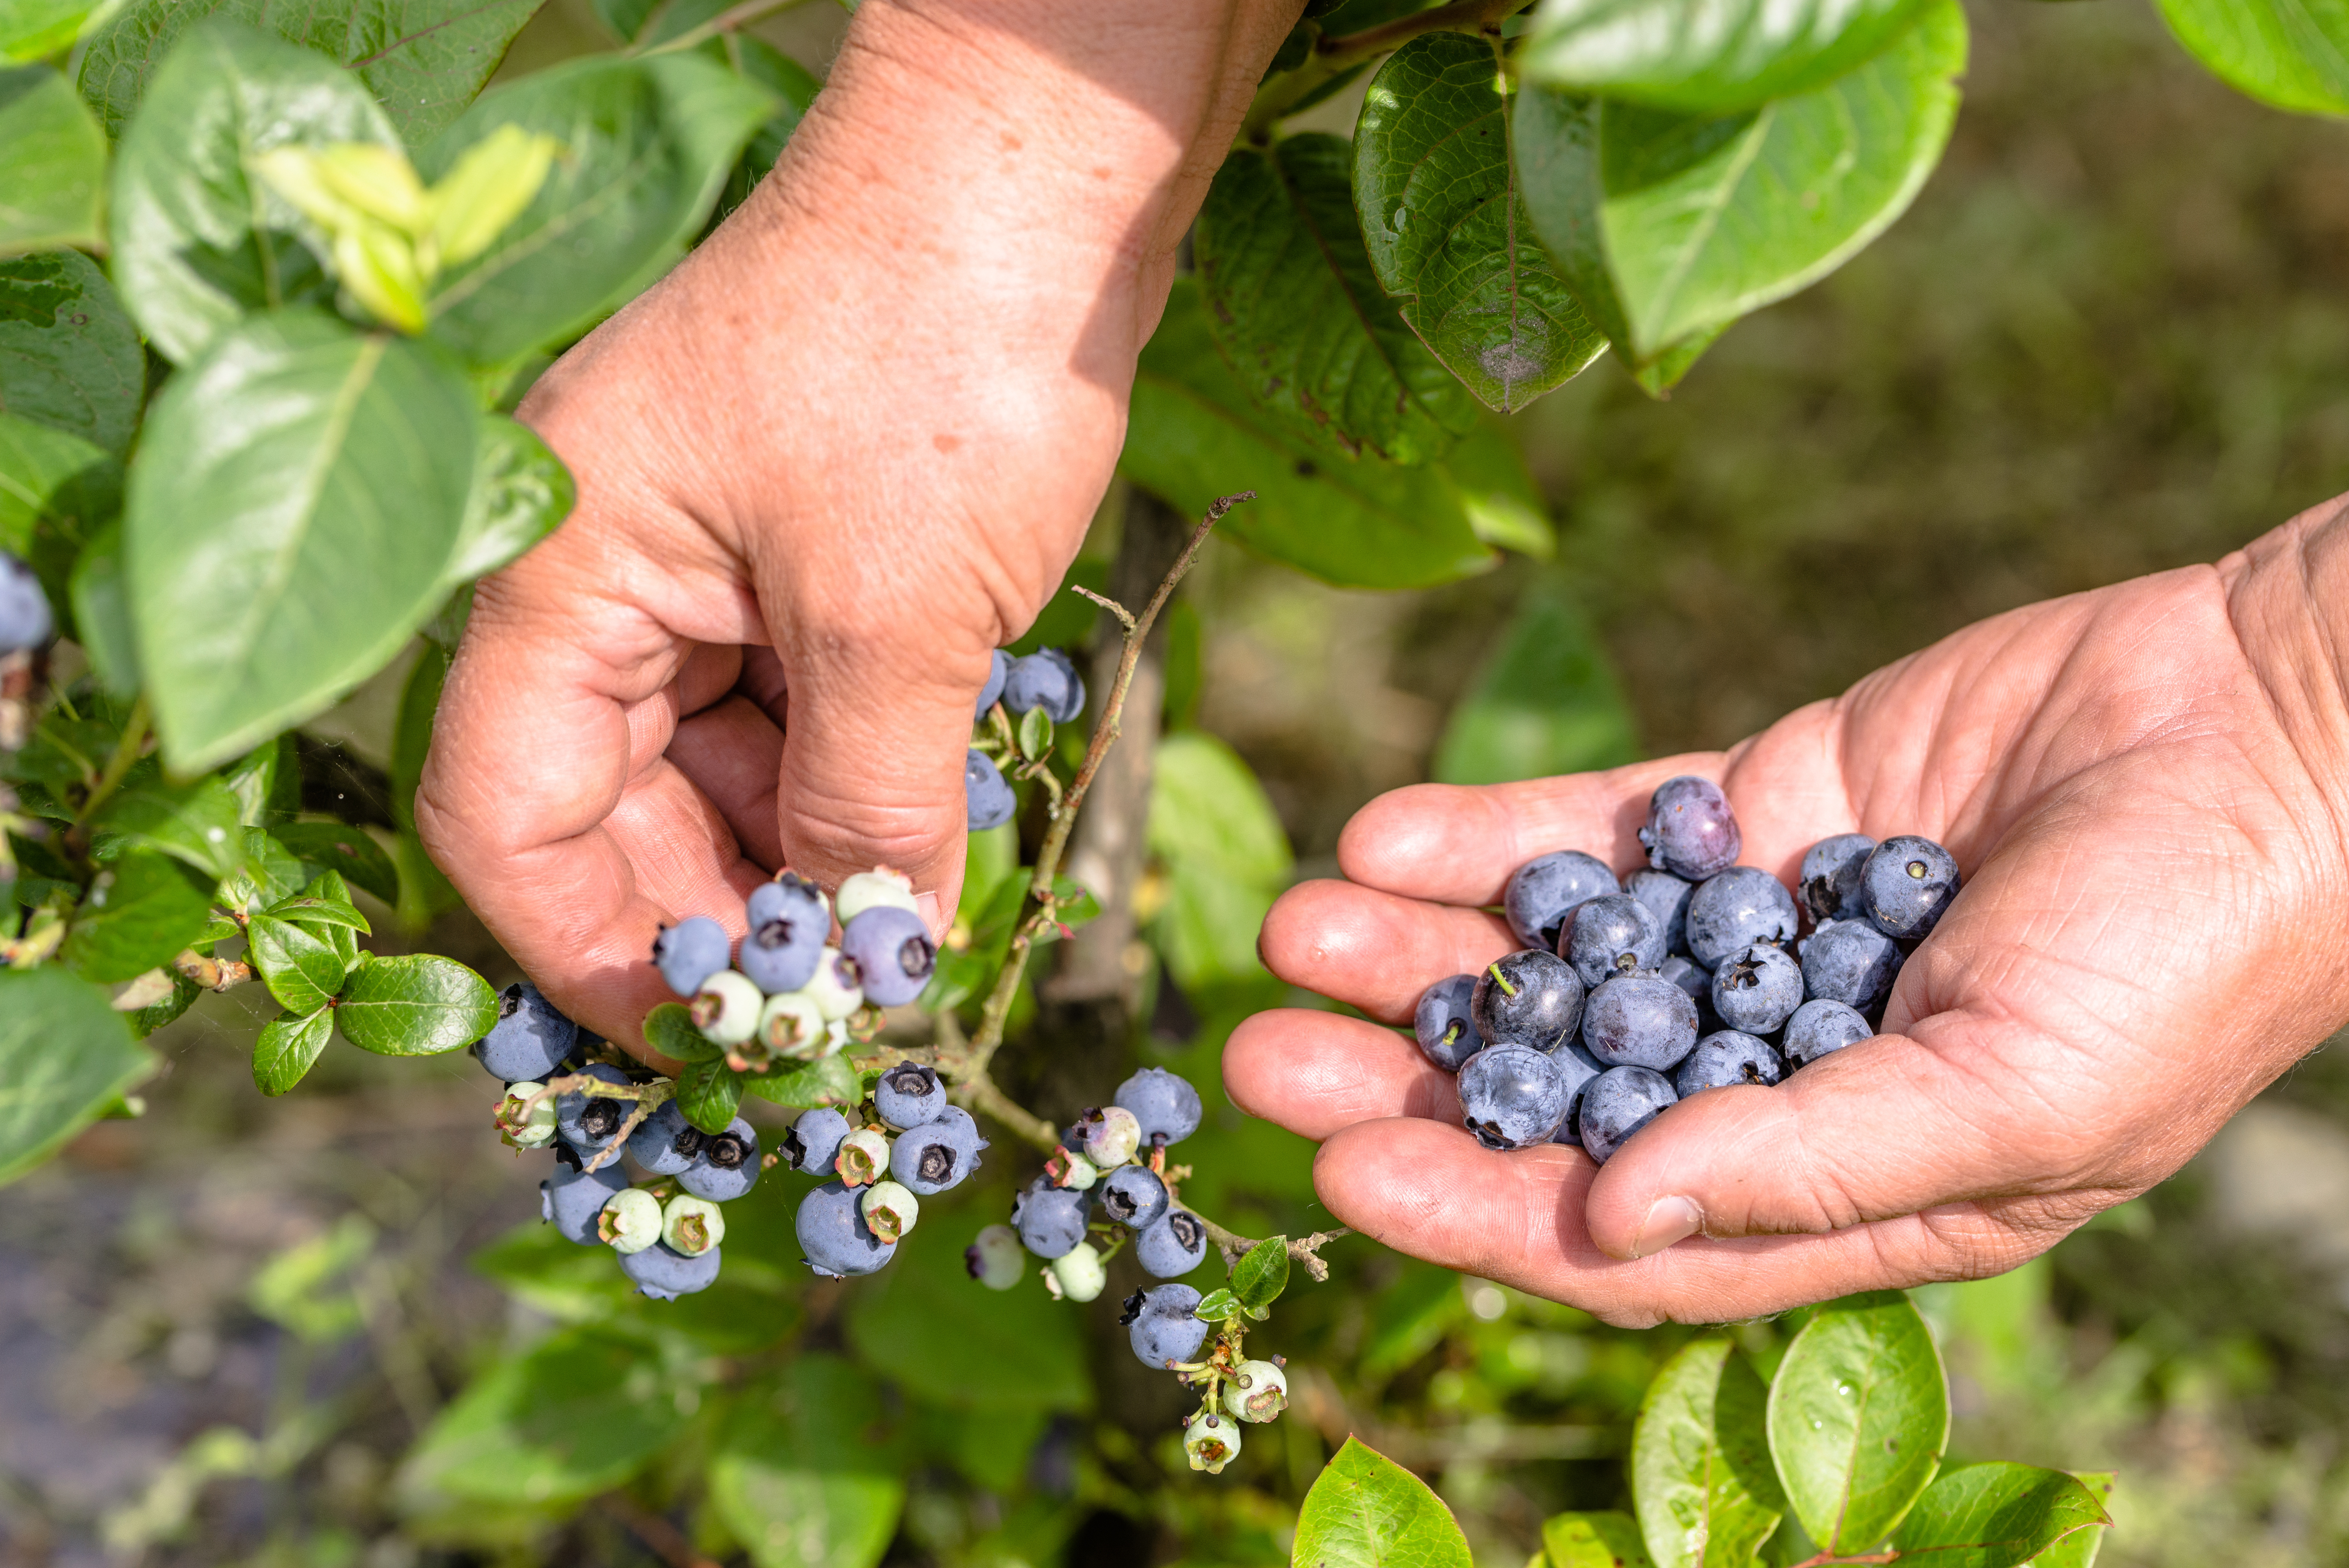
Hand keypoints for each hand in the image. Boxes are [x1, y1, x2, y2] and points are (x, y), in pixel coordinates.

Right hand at [416, 0, 1294, 1049]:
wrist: (1036, 171)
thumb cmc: (939, 356)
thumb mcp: (899, 618)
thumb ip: (865, 805)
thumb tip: (864, 960)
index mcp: (564, 575)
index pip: (506, 817)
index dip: (590, 955)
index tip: (703, 1050)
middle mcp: (610, 574)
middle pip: (612, 809)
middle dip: (716, 920)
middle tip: (828, 1019)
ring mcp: (706, 561)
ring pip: (713, 770)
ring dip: (795, 865)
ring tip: (890, 945)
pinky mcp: (801, 553)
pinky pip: (792, 710)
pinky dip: (847, 788)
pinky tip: (916, 850)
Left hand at [1225, 501, 2348, 1326]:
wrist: (2270, 740)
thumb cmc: (2182, 957)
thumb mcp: (2016, 1105)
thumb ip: (1811, 1167)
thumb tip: (1609, 1226)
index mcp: (1837, 1187)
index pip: (1615, 1229)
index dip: (1473, 1208)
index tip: (1343, 1174)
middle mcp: (1773, 1070)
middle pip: (1550, 1096)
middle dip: (1406, 1078)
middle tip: (1262, 1054)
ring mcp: (1755, 936)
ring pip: (1551, 960)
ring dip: (1420, 951)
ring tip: (1290, 931)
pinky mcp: (1758, 811)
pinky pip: (1601, 831)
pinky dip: (1495, 836)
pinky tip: (1383, 833)